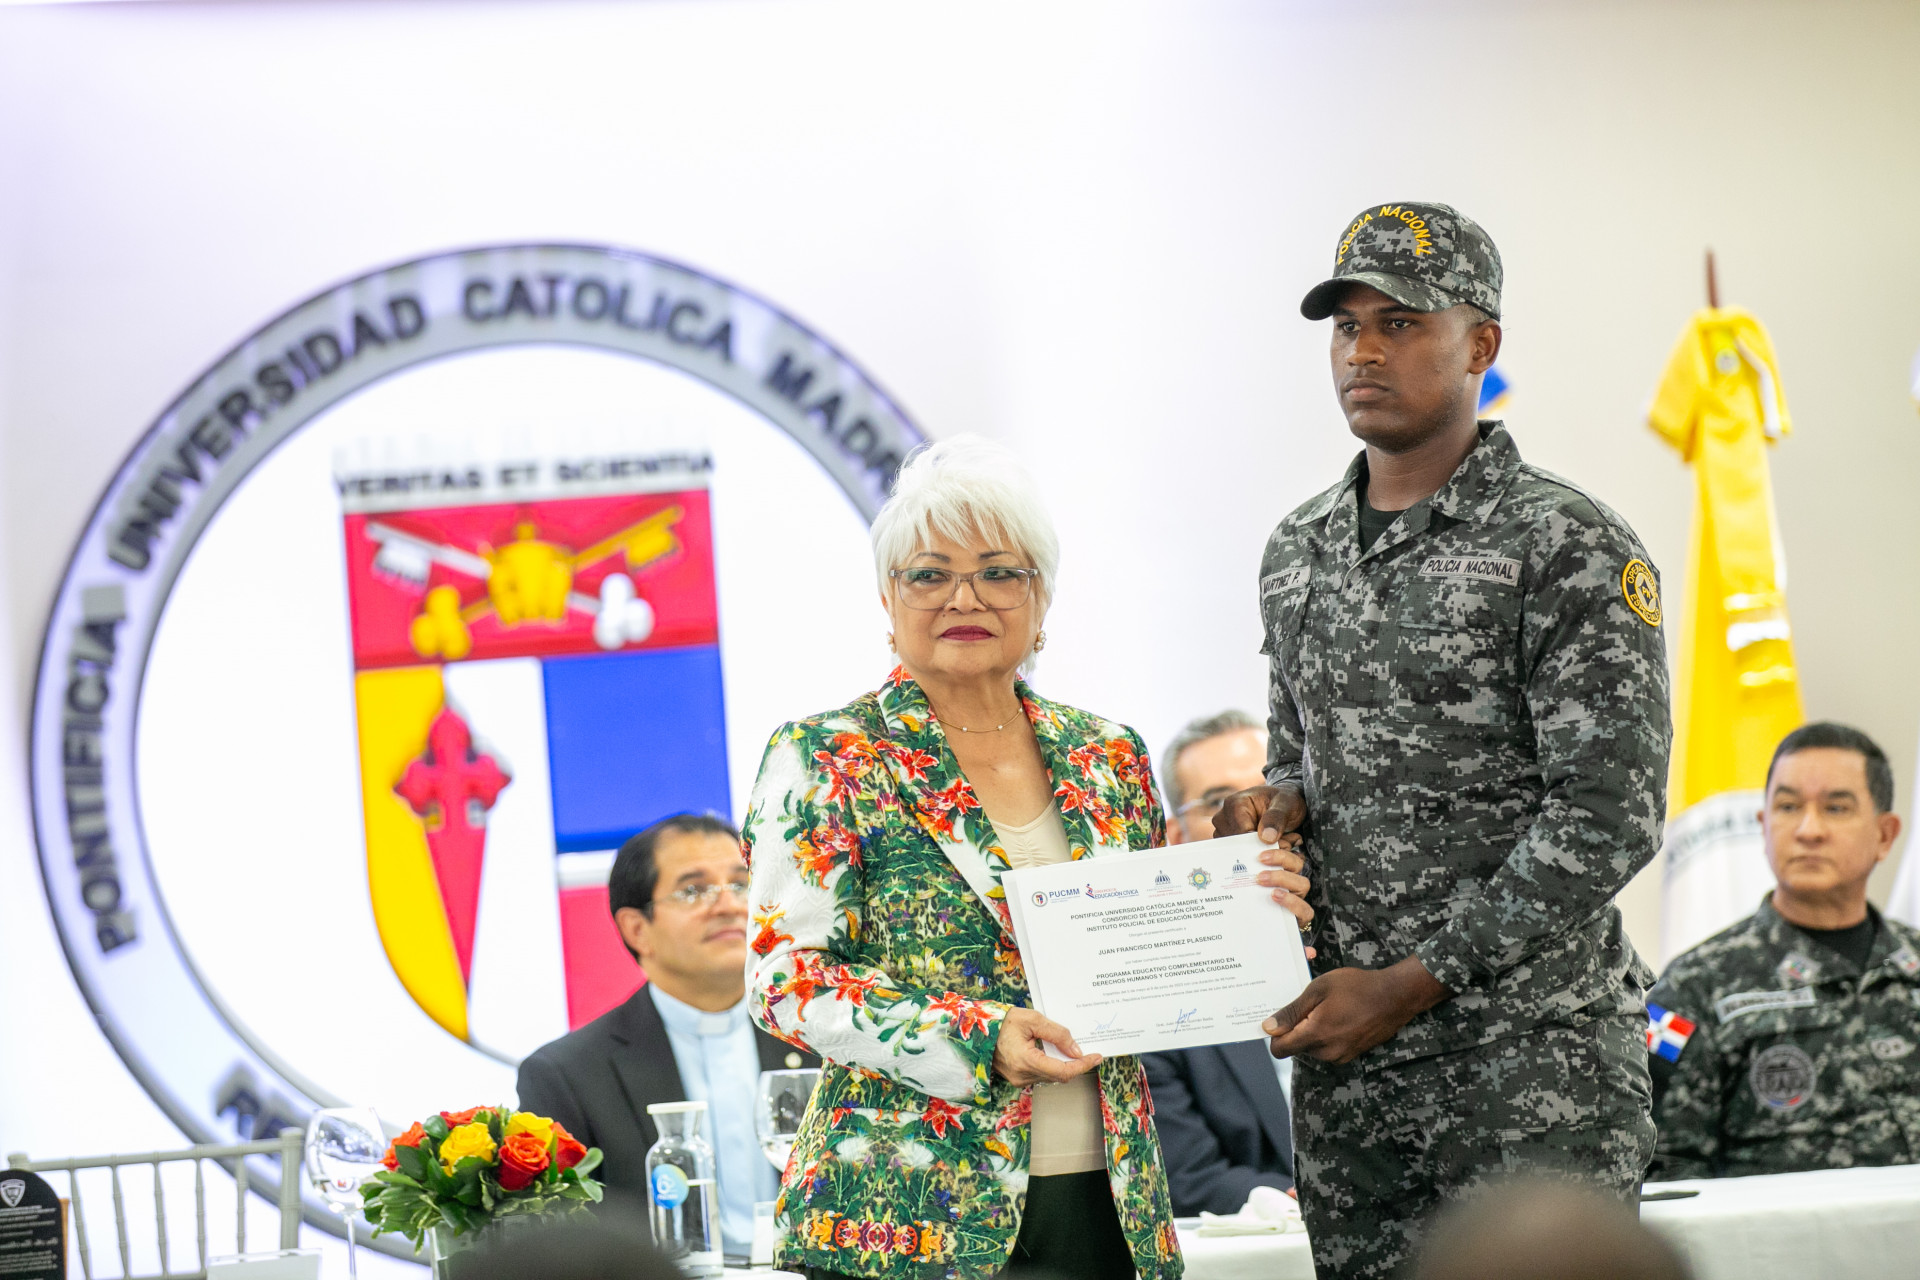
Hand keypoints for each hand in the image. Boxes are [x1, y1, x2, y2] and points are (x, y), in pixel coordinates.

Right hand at [994, 1007, 1101, 1084]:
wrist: (976, 1030)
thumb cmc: (1001, 1022)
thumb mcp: (1032, 1019)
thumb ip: (1056, 1034)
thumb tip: (1075, 1050)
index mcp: (1026, 1061)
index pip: (1063, 1071)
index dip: (1083, 1065)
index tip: (1096, 1057)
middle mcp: (1023, 1075)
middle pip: (1059, 1076)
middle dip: (1075, 1065)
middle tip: (1089, 1052)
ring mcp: (1018, 1080)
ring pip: (1051, 1077)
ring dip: (1063, 1065)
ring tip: (1071, 1050)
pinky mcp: (1016, 1079)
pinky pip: (1041, 1075)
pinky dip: (1051, 1066)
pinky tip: (1054, 1054)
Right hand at [1215, 784, 1313, 940]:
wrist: (1283, 804)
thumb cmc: (1285, 800)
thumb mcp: (1287, 804)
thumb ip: (1277, 818)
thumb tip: (1266, 838)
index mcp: (1234, 804)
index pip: (1241, 834)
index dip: (1261, 845)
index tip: (1284, 844)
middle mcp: (1223, 818)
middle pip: (1238, 846)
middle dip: (1264, 850)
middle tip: (1289, 844)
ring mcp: (1224, 832)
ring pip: (1239, 854)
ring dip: (1263, 854)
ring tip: (1285, 844)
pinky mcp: (1229, 843)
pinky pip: (1241, 857)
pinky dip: (1260, 856)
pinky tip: (1277, 848)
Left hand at [1264, 956, 1449, 1063]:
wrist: (1396, 996)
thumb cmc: (1358, 987)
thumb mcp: (1319, 989)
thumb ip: (1292, 1011)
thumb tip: (1269, 1027)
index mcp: (1316, 1035)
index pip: (1280, 1050)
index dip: (1275, 1034)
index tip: (1280, 1017)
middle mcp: (1327, 1052)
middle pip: (1295, 1047)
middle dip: (1297, 1028)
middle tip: (1310, 1004)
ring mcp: (1341, 1056)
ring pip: (1311, 1048)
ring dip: (1312, 1031)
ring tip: (1326, 1008)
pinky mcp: (1351, 1054)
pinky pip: (1328, 1048)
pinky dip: (1326, 1034)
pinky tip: (1338, 1015)